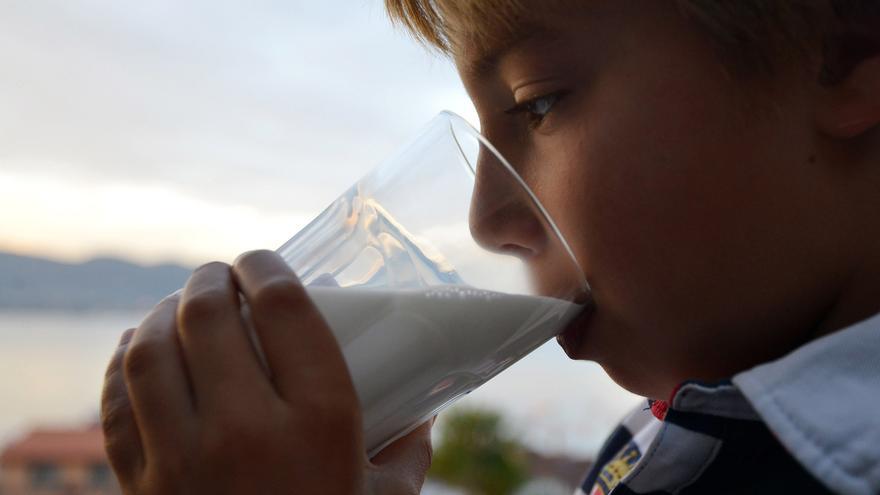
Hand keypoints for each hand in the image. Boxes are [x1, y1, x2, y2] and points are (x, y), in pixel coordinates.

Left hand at [101, 250, 432, 493]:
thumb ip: (410, 447)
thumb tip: (424, 404)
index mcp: (320, 425)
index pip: (286, 311)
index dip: (268, 267)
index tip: (263, 260)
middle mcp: (247, 432)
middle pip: (210, 317)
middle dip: (211, 280)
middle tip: (220, 274)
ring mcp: (184, 460)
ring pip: (151, 351)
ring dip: (159, 313)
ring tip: (177, 303)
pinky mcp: (144, 486)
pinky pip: (116, 403)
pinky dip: (122, 365)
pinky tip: (139, 351)